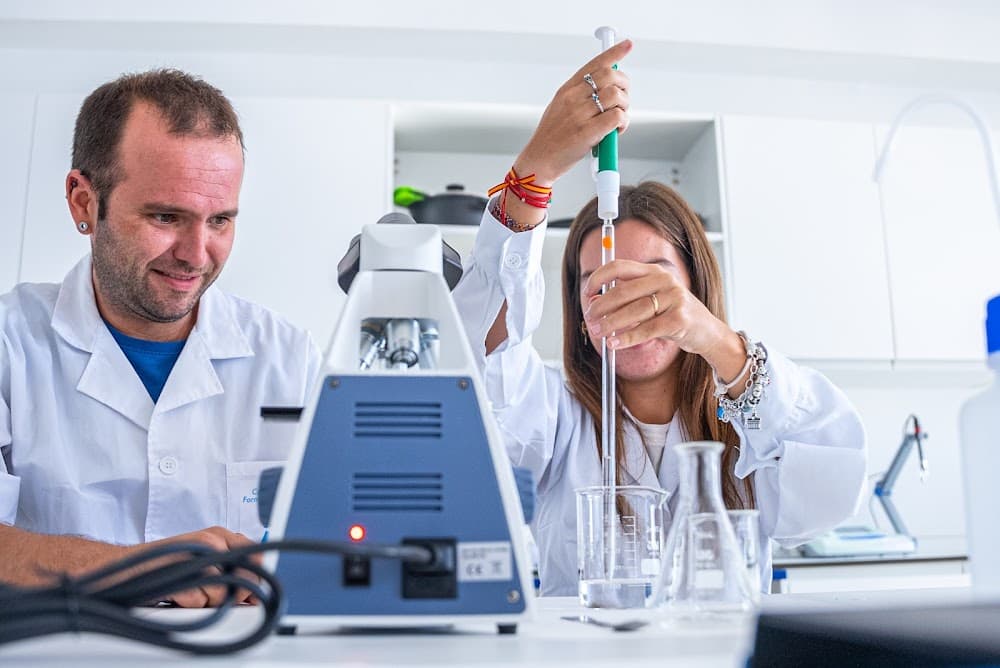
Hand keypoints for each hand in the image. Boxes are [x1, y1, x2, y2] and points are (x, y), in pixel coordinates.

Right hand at [137, 526, 258, 607]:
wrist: (123, 567)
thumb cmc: (165, 567)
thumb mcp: (202, 561)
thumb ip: (231, 572)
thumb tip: (254, 597)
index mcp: (218, 535)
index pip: (256, 554)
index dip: (253, 577)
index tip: (245, 590)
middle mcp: (210, 541)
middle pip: (244, 576)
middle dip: (234, 594)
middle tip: (212, 594)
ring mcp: (195, 554)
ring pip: (223, 592)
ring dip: (207, 601)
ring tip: (188, 591)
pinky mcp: (179, 571)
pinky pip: (200, 600)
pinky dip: (190, 604)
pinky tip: (176, 594)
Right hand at [514, 39, 631, 186]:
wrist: (539, 161)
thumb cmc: (552, 138)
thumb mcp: (560, 108)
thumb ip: (580, 96)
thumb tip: (606, 88)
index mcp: (567, 90)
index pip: (594, 64)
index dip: (614, 52)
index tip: (627, 45)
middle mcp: (572, 98)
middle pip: (609, 76)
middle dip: (624, 85)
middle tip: (623, 99)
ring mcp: (579, 115)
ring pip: (616, 96)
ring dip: (625, 106)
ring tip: (619, 119)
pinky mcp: (586, 132)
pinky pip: (616, 117)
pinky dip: (623, 123)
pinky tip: (617, 130)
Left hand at [582, 259, 734, 361]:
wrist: (706, 331)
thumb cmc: (673, 315)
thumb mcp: (650, 302)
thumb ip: (625, 300)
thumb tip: (593, 302)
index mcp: (654, 272)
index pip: (619, 266)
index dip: (598, 278)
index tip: (587, 292)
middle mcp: (665, 280)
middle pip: (623, 291)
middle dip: (601, 306)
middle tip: (589, 319)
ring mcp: (674, 298)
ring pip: (633, 311)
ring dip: (610, 323)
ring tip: (598, 332)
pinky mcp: (679, 319)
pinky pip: (646, 330)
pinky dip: (627, 338)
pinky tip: (613, 344)